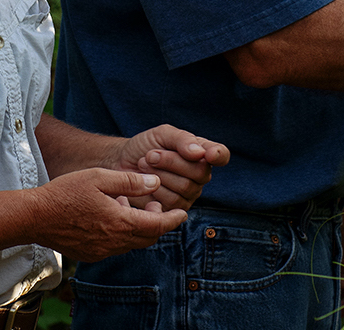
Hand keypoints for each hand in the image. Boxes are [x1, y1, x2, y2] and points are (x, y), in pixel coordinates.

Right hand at [35, 167, 186, 261]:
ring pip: (132, 244)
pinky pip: (115, 247)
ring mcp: (101, 252)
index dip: (173, 219)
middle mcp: (113, 242)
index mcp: (120, 223)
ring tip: (132, 207)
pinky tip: (113, 217)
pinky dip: (123, 234)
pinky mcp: (90, 255)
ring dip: (139, 228)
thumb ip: (130, 182)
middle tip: (157, 206)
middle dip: (158, 223)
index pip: (157, 226)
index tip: (183, 213)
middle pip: (148, 238)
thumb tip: (154, 182)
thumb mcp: (100, 177)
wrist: (34, 217)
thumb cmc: (66, 192)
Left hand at [108, 124, 230, 211]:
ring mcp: (188, 193)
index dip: (219, 155)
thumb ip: (182, 139)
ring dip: (159, 174)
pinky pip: (171, 201)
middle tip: (150, 155)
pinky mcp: (174, 209)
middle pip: (199, 172)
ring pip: (184, 187)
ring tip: (144, 165)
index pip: (221, 155)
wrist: (121, 163)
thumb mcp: (162, 134)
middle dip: (171, 161)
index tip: (209, 154)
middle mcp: (199, 174)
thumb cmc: (144, 146)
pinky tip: (145, 182)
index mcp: (201, 153)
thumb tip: (200, 154)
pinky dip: (154, 189)